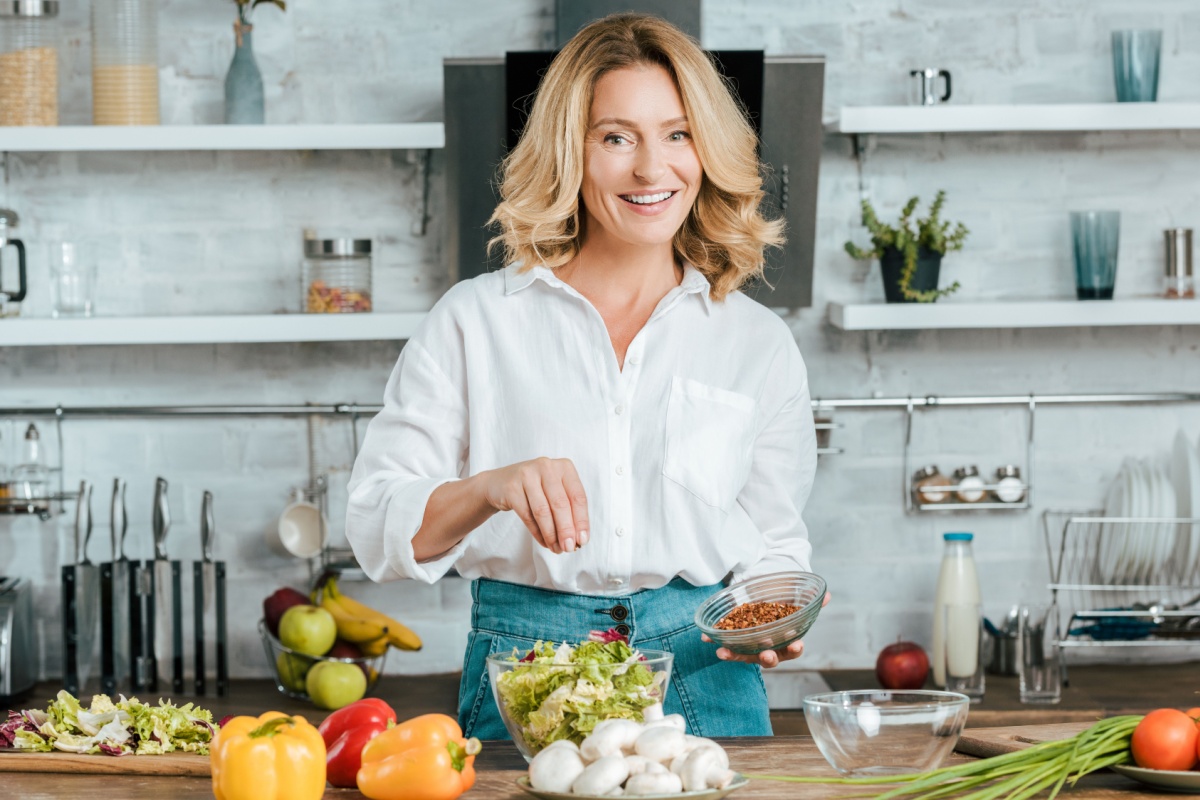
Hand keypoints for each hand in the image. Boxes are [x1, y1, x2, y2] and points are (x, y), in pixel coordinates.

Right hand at [480, 457, 589, 553]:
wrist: (499, 484)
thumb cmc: (535, 489)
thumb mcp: (555, 493)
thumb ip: (569, 511)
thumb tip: (578, 538)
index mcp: (564, 467)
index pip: (578, 496)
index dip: (582, 520)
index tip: (583, 540)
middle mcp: (547, 467)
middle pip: (560, 504)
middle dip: (566, 530)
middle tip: (569, 548)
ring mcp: (527, 475)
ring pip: (543, 511)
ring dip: (551, 534)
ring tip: (556, 548)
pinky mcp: (512, 488)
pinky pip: (527, 515)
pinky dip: (537, 532)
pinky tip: (544, 542)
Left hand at [705, 590, 831, 668]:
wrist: (765, 598)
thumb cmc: (782, 605)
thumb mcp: (794, 599)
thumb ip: (810, 599)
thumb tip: (826, 595)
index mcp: (786, 642)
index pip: (793, 649)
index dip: (795, 648)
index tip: (796, 644)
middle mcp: (769, 648)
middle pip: (770, 659)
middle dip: (768, 658)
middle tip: (767, 654)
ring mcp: (751, 648)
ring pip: (744, 656)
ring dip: (734, 655)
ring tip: (723, 653)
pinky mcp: (736, 643)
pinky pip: (727, 646)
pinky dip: (717, 643)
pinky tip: (707, 639)